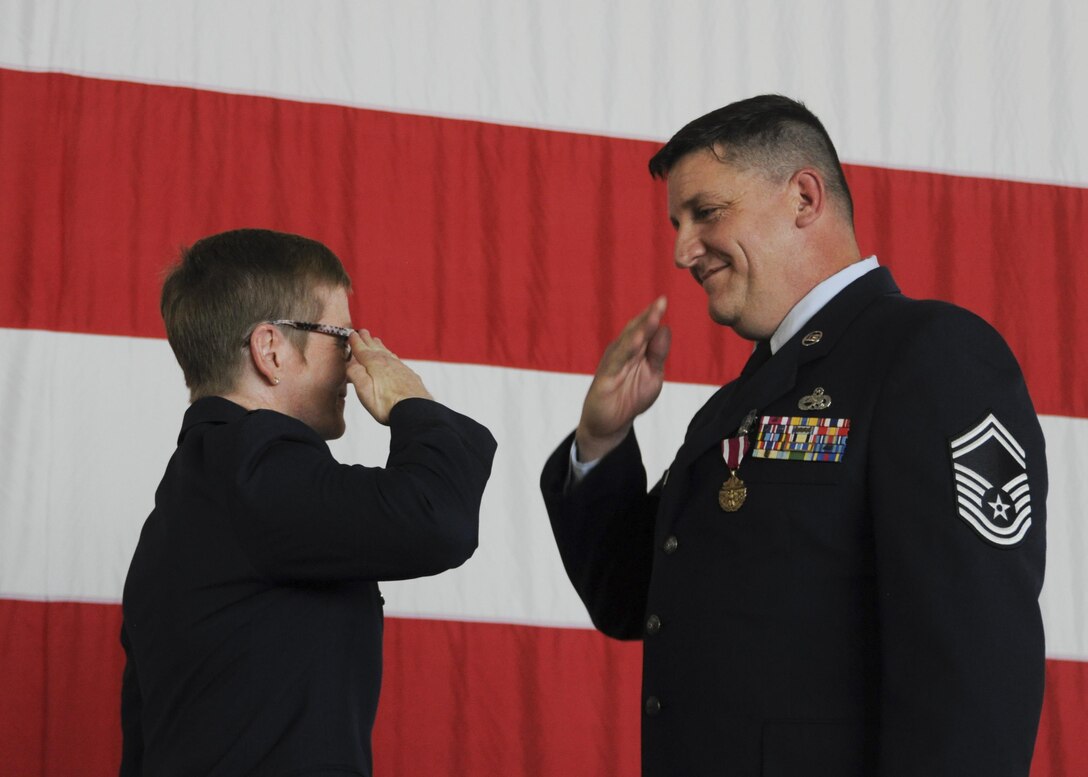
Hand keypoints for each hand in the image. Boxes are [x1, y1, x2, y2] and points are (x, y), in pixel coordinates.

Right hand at [347, 329, 432, 424]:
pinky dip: (390, 355)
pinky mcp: (409, 375)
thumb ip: (355, 373)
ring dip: (379, 346)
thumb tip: (350, 362)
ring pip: (387, 352)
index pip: (361, 349)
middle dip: (367, 339)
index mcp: (374, 364)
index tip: (351, 334)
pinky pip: (397, 360)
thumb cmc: (388, 404)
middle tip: (363, 332)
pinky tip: (392, 358)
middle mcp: (388, 362)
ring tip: (375, 340)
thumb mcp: (364, 390)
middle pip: (375, 347)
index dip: (355, 341)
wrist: (415, 410)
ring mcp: (400, 368)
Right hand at [575, 296, 670, 460]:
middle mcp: (621, 352)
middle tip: (662, 301)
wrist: (610, 425)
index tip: (665, 299)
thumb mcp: (652, 375)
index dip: (654, 314)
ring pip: (627, 343)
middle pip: (636, 330)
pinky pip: (617, 362)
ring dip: (641, 329)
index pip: (644, 327)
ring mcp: (612, 364)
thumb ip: (658, 353)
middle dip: (648, 316)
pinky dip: (627, 350)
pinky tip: (638, 341)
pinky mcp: (605, 379)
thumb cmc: (630, 397)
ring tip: (654, 316)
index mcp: (634, 349)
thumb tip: (666, 328)